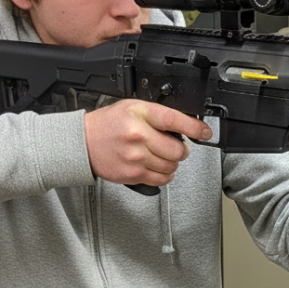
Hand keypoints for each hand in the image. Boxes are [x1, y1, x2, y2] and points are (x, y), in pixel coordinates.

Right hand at [83, 99, 212, 186]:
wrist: (83, 142)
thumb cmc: (109, 124)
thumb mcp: (134, 107)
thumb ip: (158, 115)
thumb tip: (186, 126)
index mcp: (140, 115)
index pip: (175, 121)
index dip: (195, 128)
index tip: (205, 132)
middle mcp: (138, 136)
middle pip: (178, 150)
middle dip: (182, 149)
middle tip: (175, 146)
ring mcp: (136, 158)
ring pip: (172, 166)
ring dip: (172, 162)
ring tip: (161, 155)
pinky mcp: (133, 175)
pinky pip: (162, 179)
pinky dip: (165, 174)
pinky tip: (156, 166)